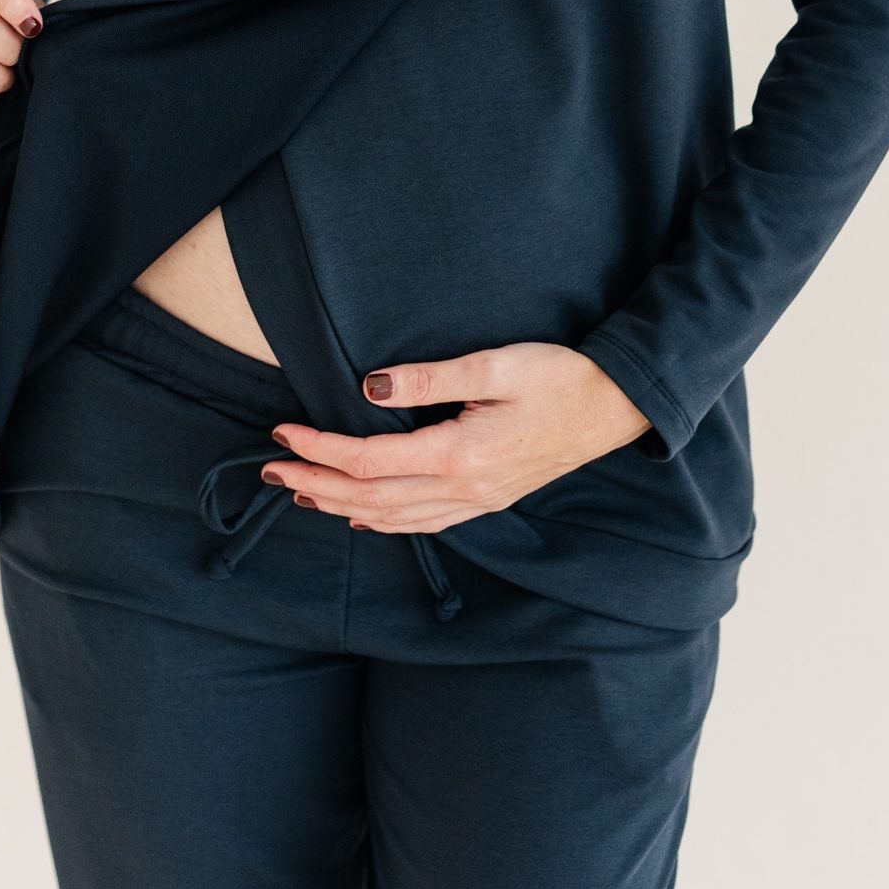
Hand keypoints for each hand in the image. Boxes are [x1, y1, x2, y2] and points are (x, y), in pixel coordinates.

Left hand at [262, 341, 655, 533]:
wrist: (617, 406)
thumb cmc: (560, 377)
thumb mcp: (495, 365)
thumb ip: (429, 378)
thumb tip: (370, 389)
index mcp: (460, 455)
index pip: (368, 461)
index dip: (319, 448)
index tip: (283, 431)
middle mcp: (464, 490)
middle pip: (370, 498)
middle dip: (315, 483)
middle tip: (270, 469)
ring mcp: (478, 501)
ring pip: (393, 517)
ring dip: (341, 506)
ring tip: (301, 493)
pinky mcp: (489, 499)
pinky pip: (423, 523)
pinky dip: (384, 521)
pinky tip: (365, 516)